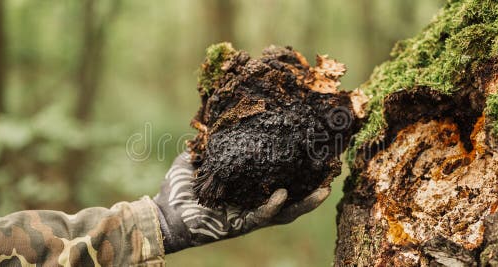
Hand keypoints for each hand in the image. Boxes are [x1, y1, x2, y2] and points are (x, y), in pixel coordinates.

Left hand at [154, 152, 329, 252]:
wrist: (164, 212)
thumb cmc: (182, 185)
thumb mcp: (204, 156)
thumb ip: (216, 138)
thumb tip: (224, 109)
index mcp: (252, 187)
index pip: (284, 178)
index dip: (303, 169)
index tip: (321, 152)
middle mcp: (256, 203)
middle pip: (295, 197)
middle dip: (316, 187)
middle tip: (333, 172)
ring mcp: (250, 216)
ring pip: (287, 212)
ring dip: (307, 202)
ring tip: (324, 188)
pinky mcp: (239, 225)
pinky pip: (261, 216)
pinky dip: (273, 206)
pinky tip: (283, 193)